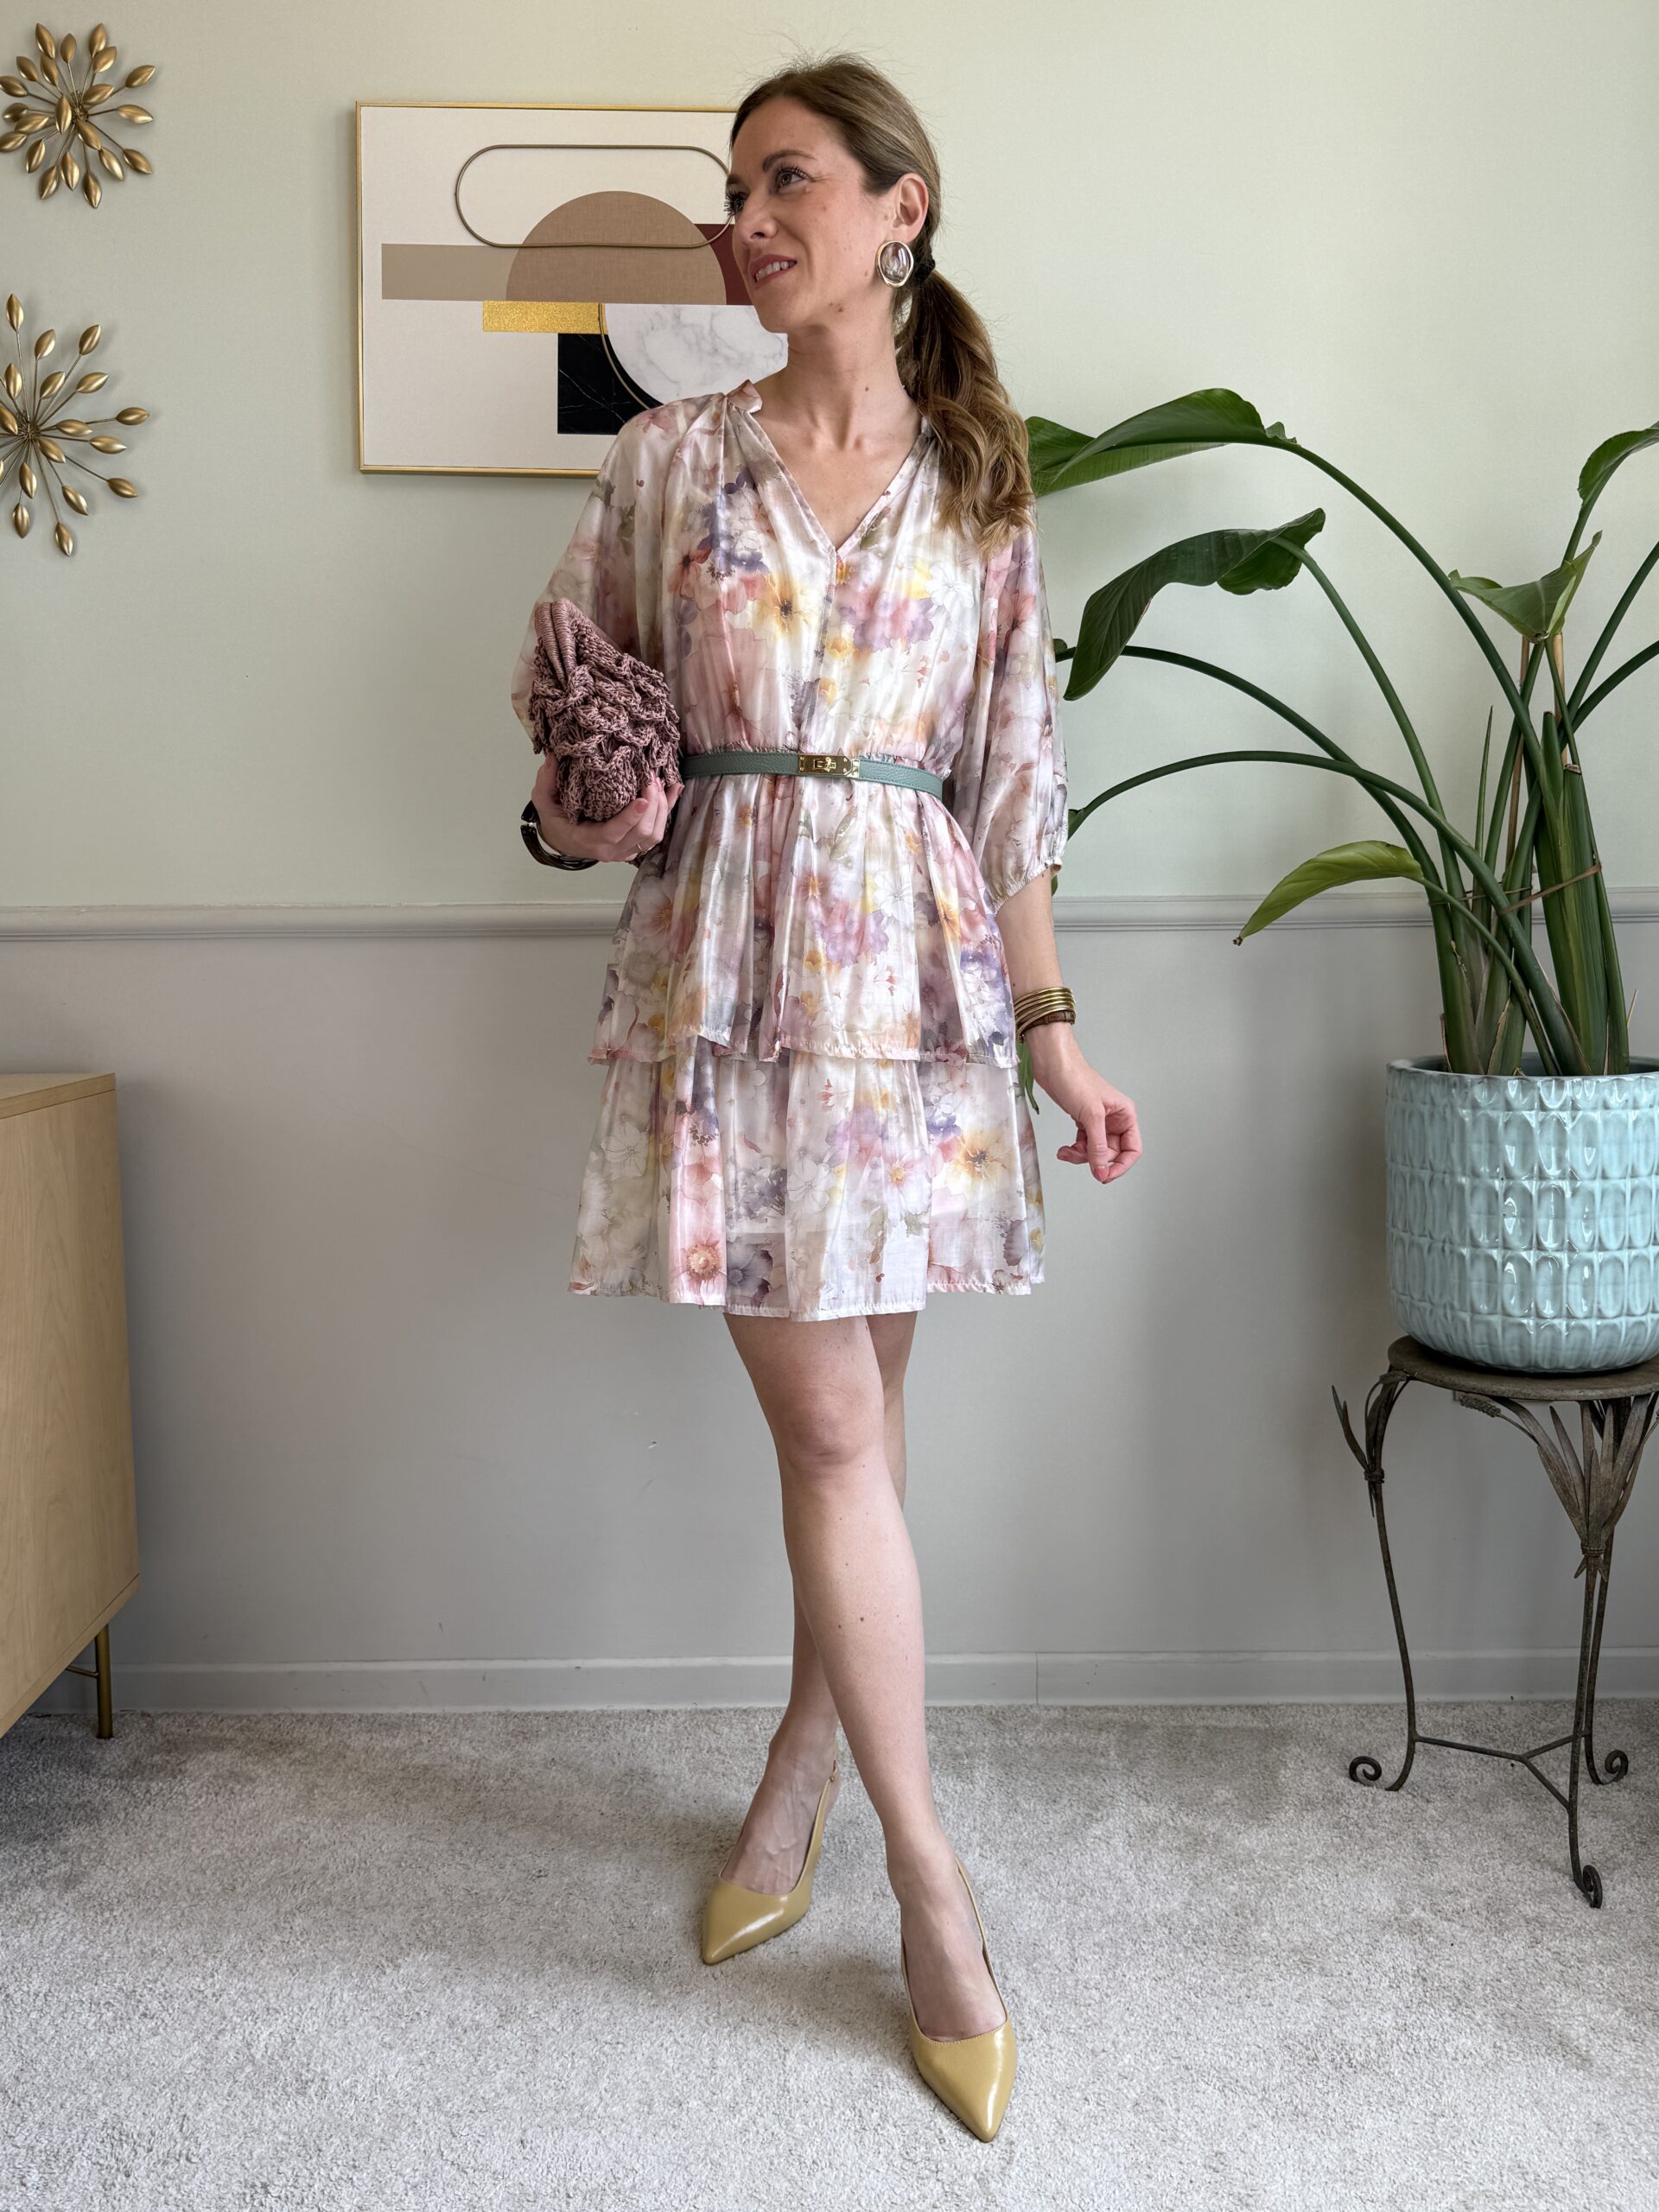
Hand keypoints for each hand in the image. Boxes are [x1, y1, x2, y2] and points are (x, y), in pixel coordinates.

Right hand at [530, 757, 682, 863]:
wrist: (563, 840)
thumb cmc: (556, 819)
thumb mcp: (545, 800)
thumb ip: (547, 781)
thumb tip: (553, 757)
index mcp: (588, 839)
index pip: (613, 832)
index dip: (630, 818)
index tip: (643, 799)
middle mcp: (611, 850)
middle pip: (642, 833)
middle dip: (652, 805)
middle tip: (652, 778)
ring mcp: (626, 851)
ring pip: (654, 835)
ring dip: (662, 808)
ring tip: (661, 782)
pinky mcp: (635, 846)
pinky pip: (657, 833)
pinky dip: (669, 811)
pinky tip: (675, 790)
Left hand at [1024, 1023, 1141, 1184]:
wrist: (1053, 1065)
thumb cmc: (1076, 1079)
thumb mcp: (1091, 1116)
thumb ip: (1098, 1146)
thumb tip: (1102, 1171)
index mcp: (1125, 1115)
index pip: (1132, 1150)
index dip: (1121, 1166)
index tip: (1104, 1176)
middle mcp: (1115, 1119)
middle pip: (1112, 1153)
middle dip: (1095, 1159)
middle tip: (1079, 1156)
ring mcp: (1098, 1121)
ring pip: (1096, 1151)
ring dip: (1081, 1156)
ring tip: (1067, 1152)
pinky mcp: (1083, 1121)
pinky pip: (1083, 1144)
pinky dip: (1074, 1150)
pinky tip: (1064, 1149)